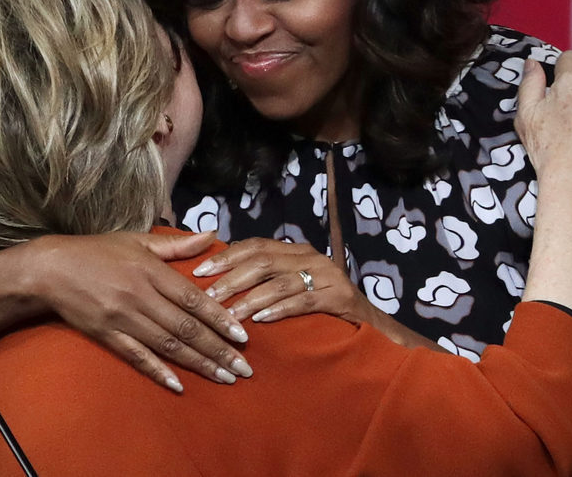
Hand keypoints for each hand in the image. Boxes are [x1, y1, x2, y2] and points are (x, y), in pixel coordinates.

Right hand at [31, 230, 252, 392]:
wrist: (50, 269)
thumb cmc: (98, 251)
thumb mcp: (137, 240)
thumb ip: (177, 245)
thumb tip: (212, 236)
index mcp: (151, 271)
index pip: (193, 299)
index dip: (220, 318)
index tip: (243, 336)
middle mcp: (140, 296)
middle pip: (186, 327)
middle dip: (218, 349)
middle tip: (244, 368)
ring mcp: (123, 318)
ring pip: (167, 345)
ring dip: (198, 364)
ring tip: (224, 378)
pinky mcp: (107, 336)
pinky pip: (136, 356)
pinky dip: (158, 370)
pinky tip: (178, 384)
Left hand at [192, 238, 377, 325]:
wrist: (372, 326)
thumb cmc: (324, 309)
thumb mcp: (294, 287)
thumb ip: (267, 279)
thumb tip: (221, 279)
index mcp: (297, 251)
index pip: (255, 245)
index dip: (226, 256)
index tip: (199, 271)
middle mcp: (311, 257)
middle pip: (263, 261)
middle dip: (231, 278)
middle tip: (207, 295)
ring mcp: (328, 276)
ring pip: (280, 282)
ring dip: (250, 299)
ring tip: (228, 314)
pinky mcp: (340, 298)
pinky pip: (303, 301)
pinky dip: (278, 310)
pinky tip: (260, 320)